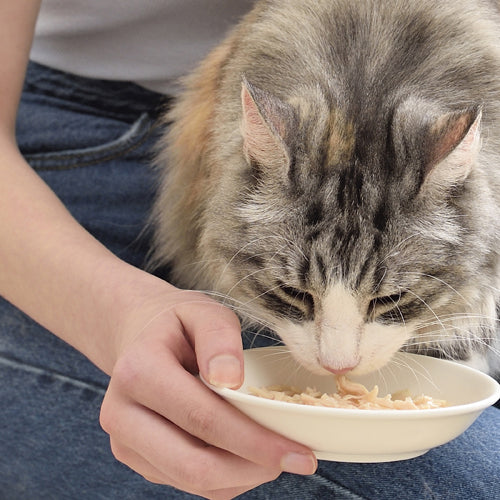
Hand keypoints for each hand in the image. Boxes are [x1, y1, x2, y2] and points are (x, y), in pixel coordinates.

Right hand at [99, 279, 316, 498]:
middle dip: (253, 467)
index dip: (254, 440)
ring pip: (193, 482)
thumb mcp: (202, 311)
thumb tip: (230, 379)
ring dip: (243, 475)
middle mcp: (121, 415)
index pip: (202, 418)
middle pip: (194, 464)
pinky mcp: (136, 457)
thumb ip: (218, 337)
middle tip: (297, 460)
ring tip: (276, 453)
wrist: (139, 336)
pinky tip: (248, 453)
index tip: (298, 452)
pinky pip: (187, 483)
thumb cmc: (176, 324)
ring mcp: (125, 442)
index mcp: (138, 372)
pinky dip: (226, 476)